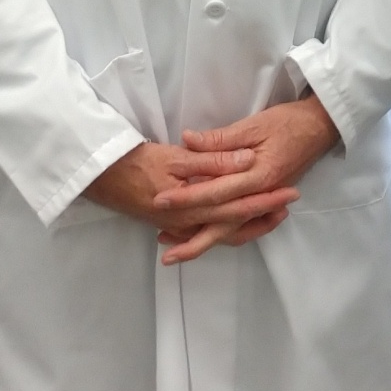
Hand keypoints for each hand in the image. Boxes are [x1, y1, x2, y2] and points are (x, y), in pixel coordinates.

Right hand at [82, 138, 300, 260]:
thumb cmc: (137, 161)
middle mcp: (190, 223)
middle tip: (288, 206)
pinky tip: (232, 224)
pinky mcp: (171, 225)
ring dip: (246, 226)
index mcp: (195, 205)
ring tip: (269, 216)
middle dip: (263, 216)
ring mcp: (179, 227)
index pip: (240, 204)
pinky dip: (222, 231)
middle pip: (235, 225)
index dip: (267, 199)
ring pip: (221, 233)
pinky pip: (204, 234)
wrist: (99, 174)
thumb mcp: (177, 156)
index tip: (291, 191)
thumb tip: (246, 161)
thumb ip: (213, 159)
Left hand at [152, 97, 341, 263]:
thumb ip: (221, 138)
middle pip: (223, 225)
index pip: (216, 192)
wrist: (320, 127)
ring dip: (206, 241)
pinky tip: (204, 233)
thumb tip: (187, 141)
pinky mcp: (265, 200)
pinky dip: (223, 233)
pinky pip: (243, 225)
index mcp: (257, 176)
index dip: (187, 198)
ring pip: (233, 231)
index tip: (160, 201)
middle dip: (192, 239)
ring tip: (177, 249)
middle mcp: (261, 196)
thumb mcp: (254, 124)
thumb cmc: (288, 122)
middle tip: (164, 247)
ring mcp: (264, 201)